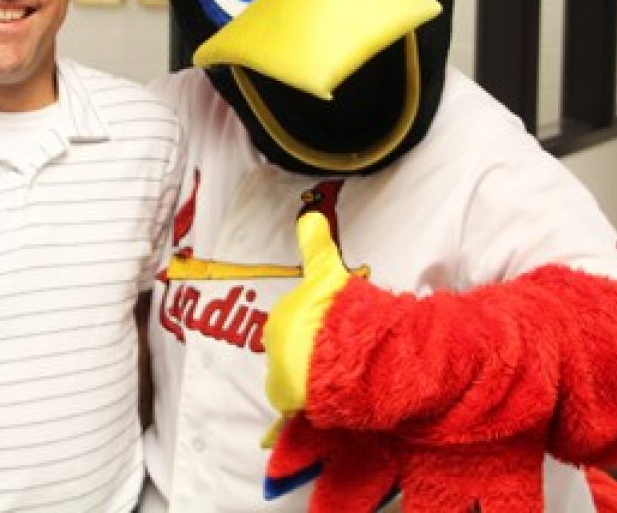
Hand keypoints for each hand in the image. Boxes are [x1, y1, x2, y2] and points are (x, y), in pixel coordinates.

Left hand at [263, 211, 351, 416]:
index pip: (291, 324)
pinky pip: (290, 399)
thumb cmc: (336, 314)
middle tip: (332, 354)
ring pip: (290, 375)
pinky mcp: (286, 397)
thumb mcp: (329, 273)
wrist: (343, 354)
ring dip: (307, 377)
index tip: (327, 333)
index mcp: (282, 316)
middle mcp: (273, 343)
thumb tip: (309, 216)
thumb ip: (316, 246)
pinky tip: (320, 397)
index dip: (310, 329)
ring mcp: (279, 371)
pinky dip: (301, 400)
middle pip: (288, 349)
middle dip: (306, 352)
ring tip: (333, 375)